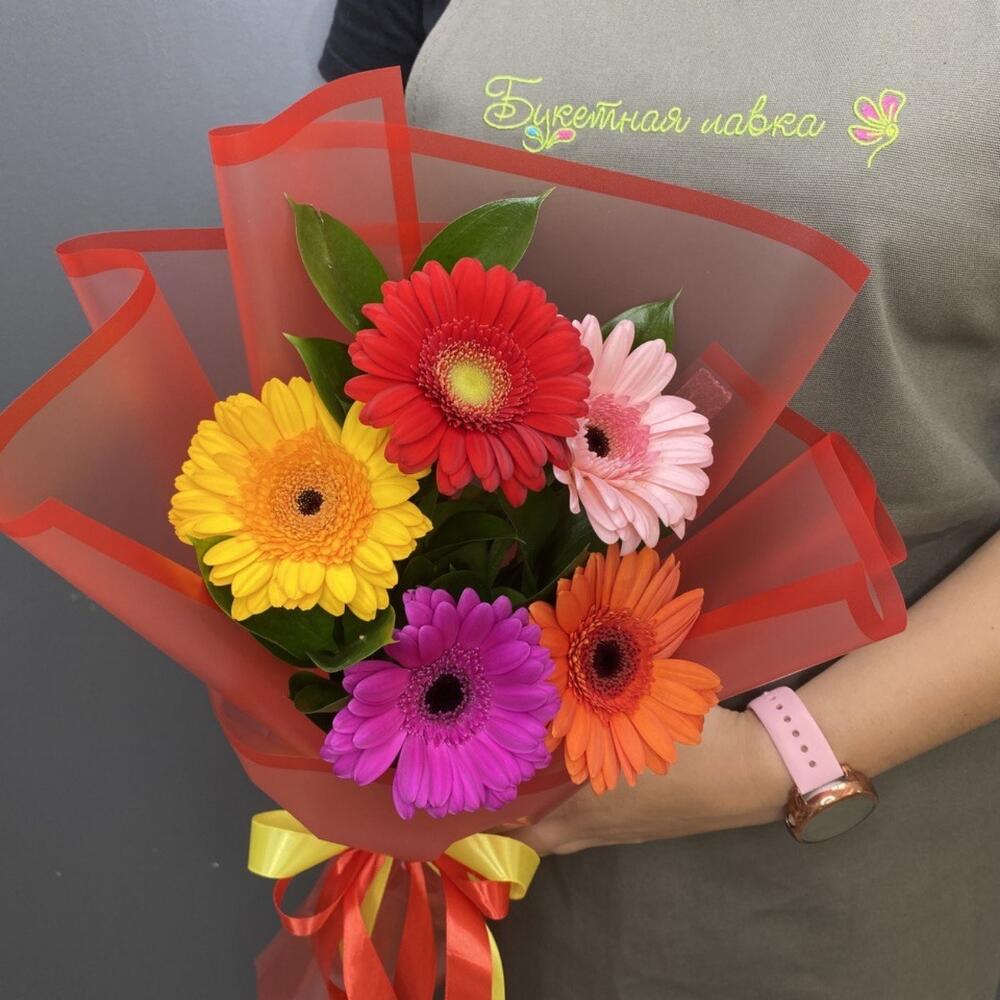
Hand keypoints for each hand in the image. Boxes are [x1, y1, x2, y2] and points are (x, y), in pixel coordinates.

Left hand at [513, 707, 788, 855]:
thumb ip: (591, 699)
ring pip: (581, 827)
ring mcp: (635, 828)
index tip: (472, 819)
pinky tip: (586, 770)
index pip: (534, 836)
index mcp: (593, 809)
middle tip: (498, 794)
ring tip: (531, 778)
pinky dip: (586, 802)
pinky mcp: (657, 820)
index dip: (500, 835)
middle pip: (554, 838)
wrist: (757, 771)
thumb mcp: (636, 713)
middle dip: (523, 825)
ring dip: (556, 812)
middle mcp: (608, 827)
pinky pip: (607, 818)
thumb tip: (549, 680)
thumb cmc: (692, 744)